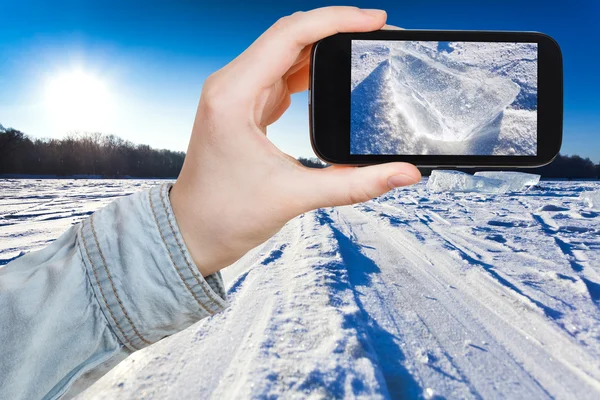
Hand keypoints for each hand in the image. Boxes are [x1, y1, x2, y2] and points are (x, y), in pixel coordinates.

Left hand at [170, 6, 420, 276]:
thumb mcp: (296, 197)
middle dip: (334, 28)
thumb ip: (356, 184)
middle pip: (288, 35)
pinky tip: (334, 74)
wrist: (193, 233)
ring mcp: (235, 94)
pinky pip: (280, 73)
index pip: (290, 35)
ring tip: (362, 48)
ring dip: (323, 46)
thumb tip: (405, 172)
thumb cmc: (226, 215)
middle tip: (376, 33)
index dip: (336, 20)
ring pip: (284, 51)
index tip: (375, 21)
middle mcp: (230, 86)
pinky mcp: (244, 106)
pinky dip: (310, 68)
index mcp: (234, 96)